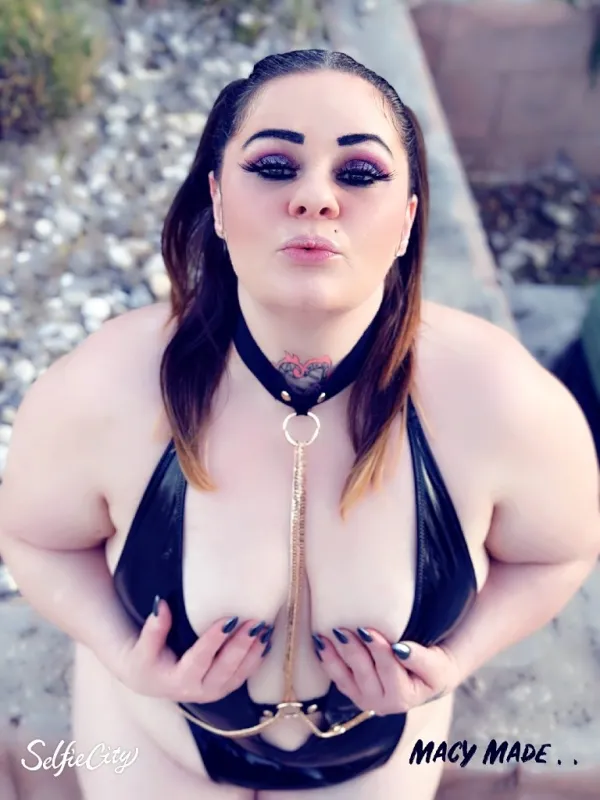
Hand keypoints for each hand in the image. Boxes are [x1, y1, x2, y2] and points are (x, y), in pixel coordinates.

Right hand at [114, 597, 272, 703]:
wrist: (148, 680)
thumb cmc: (145, 661)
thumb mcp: (142, 648)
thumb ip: (153, 629)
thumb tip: (160, 604)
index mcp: (177, 682)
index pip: (199, 660)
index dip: (213, 641)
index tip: (227, 620)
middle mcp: (198, 691)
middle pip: (224, 670)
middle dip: (241, 646)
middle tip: (255, 623)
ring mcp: (212, 692)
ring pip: (238, 675)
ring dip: (253, 653)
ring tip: (265, 630)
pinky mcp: (222, 688)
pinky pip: (242, 677)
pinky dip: (256, 661)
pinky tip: (266, 642)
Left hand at [312, 627, 459, 715]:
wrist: (429, 679)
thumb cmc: (435, 669)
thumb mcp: (437, 667)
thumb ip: (422, 660)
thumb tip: (400, 650)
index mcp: (405, 698)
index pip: (390, 671)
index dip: (379, 651)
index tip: (369, 630)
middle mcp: (382, 705)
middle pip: (365, 674)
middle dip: (354, 650)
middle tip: (344, 628)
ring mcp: (366, 700)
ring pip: (346, 678)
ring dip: (335, 655)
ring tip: (327, 634)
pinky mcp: (354, 692)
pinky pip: (338, 678)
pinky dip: (328, 661)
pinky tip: (320, 644)